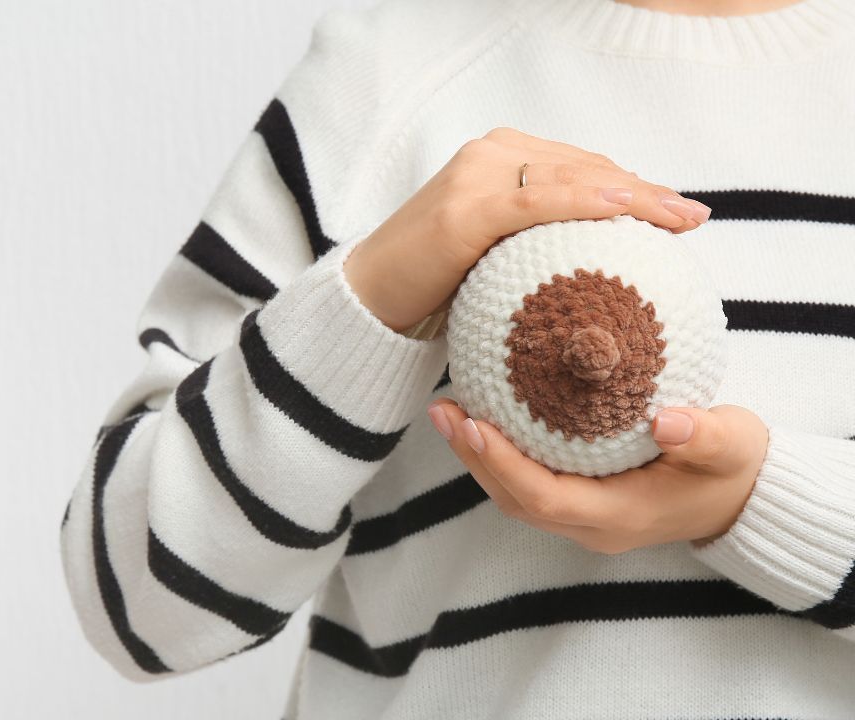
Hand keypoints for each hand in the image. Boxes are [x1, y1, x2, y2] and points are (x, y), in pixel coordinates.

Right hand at [343, 127, 711, 331]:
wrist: (370, 298)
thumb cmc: (433, 287)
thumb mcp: (494, 257)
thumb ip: (536, 244)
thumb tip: (597, 269)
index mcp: (499, 158)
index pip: (582, 167)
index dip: (634, 186)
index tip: (679, 213)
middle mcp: (490, 154)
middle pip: (586, 166)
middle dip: (645, 190)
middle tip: (694, 218)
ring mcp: (476, 175)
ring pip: (572, 176)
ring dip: (632, 195)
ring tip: (678, 220)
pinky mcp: (465, 208)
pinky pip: (539, 202)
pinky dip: (588, 203)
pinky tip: (626, 210)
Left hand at [426, 399, 769, 553]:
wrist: (744, 498)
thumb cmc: (736, 468)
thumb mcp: (733, 446)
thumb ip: (704, 436)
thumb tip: (666, 421)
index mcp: (620, 517)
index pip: (544, 498)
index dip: (503, 464)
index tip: (472, 423)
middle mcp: (592, 526)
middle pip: (515, 499)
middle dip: (474, 457)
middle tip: (443, 409)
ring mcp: (584, 518)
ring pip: (515, 494)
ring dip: (479, 455)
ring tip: (448, 409)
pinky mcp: (581, 501)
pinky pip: (528, 482)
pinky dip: (501, 453)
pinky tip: (483, 412)